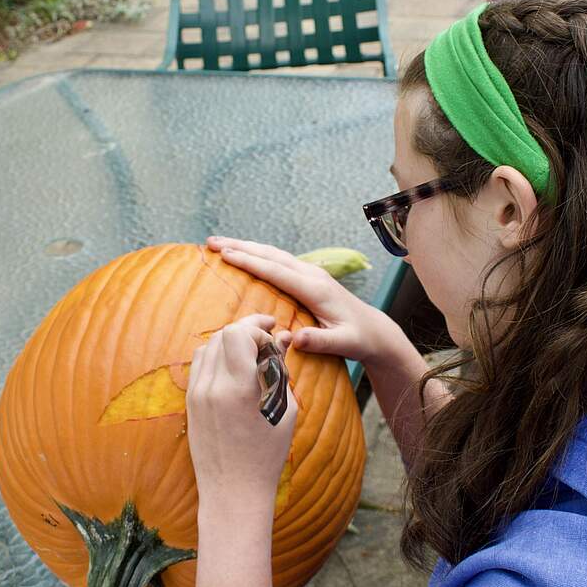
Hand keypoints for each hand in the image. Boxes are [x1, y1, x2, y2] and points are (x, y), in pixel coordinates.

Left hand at [186, 314, 298, 512]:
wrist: (233, 492)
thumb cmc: (266, 456)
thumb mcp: (284, 410)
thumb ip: (280, 370)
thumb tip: (283, 339)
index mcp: (238, 389)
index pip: (237, 334)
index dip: (257, 331)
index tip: (273, 343)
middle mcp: (212, 387)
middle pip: (222, 334)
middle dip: (247, 331)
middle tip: (268, 336)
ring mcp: (196, 394)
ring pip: (208, 345)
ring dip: (230, 341)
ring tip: (251, 351)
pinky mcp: (190, 402)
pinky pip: (199, 364)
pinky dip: (216, 356)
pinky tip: (234, 366)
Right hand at [207, 236, 401, 367]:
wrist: (375, 330)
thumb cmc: (358, 339)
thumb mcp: (343, 344)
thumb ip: (320, 341)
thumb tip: (295, 339)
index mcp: (315, 288)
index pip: (277, 271)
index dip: (250, 262)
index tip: (226, 255)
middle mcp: (312, 275)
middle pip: (271, 255)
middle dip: (241, 246)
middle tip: (211, 242)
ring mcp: (310, 273)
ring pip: (273, 254)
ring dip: (246, 247)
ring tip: (219, 244)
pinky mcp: (308, 277)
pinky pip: (278, 261)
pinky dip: (258, 255)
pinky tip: (244, 255)